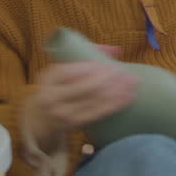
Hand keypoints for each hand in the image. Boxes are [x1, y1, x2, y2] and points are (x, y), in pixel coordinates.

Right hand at [22, 45, 136, 152]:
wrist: (42, 116)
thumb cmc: (59, 85)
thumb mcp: (64, 68)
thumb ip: (87, 54)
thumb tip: (116, 50)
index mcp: (48, 78)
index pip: (70, 72)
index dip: (92, 68)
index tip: (110, 65)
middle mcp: (52, 97)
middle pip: (85, 87)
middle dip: (109, 79)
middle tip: (126, 73)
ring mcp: (62, 113)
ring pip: (94, 101)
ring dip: (116, 92)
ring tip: (132, 84)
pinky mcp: (73, 124)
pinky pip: (97, 114)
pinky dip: (114, 105)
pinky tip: (127, 98)